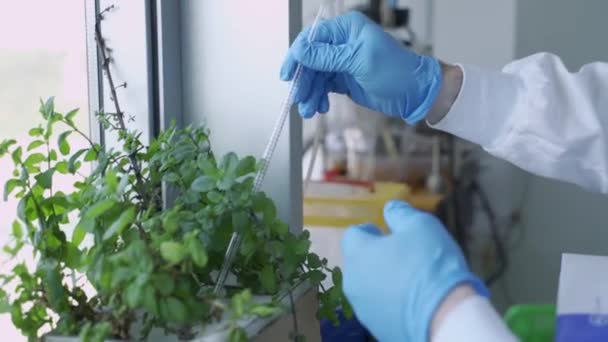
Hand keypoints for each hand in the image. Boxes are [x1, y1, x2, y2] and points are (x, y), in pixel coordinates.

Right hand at [280, 11, 441, 123]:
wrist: (414, 93)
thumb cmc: (395, 71)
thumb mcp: (359, 61)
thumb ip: (328, 57)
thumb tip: (300, 52)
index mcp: (346, 29)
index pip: (312, 39)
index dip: (297, 57)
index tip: (288, 75)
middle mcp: (341, 43)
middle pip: (310, 60)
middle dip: (304, 80)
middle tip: (299, 99)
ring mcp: (341, 62)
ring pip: (315, 76)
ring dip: (309, 93)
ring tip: (308, 110)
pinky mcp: (344, 79)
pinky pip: (323, 87)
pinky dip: (318, 97)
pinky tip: (319, 107)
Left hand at [341, 201, 487, 341]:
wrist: (444, 316)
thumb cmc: (430, 264)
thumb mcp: (421, 225)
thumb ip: (401, 214)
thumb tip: (390, 208)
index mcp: (358, 254)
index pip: (352, 235)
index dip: (370, 232)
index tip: (386, 234)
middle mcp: (353, 282)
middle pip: (359, 262)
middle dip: (376, 256)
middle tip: (403, 256)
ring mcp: (363, 308)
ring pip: (368, 286)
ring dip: (382, 280)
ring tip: (410, 281)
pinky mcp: (376, 328)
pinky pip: (379, 307)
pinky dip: (390, 302)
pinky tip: (412, 302)